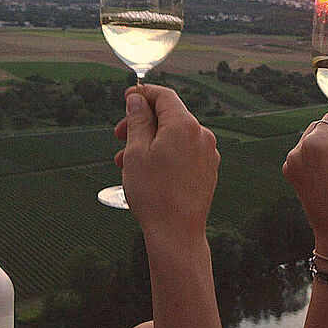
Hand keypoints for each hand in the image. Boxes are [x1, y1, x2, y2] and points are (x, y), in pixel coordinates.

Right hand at [113, 85, 217, 236]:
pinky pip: (184, 153)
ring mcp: (208, 154)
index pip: (163, 96)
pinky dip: (165, 155)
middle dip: (142, 123)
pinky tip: (148, 171)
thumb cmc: (154, 194)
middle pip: (169, 117)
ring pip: (174, 137)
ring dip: (150, 142)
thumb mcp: (136, 152)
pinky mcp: (208, 170)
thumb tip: (137, 99)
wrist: (177, 233)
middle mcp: (202, 135)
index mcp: (184, 125)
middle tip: (119, 136)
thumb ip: (137, 120)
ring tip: (126, 162)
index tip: (127, 98)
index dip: (143, 94)